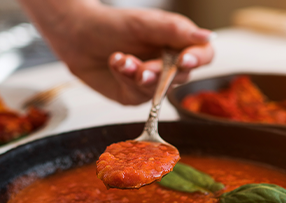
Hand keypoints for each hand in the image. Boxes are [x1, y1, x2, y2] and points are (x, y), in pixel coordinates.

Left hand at [19, 0, 214, 104]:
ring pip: (159, 90)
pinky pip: (138, 96)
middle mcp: (169, 65)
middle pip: (181, 77)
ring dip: (139, 75)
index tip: (184, 60)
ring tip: (121, 59)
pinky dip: (125, 79)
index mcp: (178, 42)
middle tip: (142, 69)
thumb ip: (176, 30)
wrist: (78, 35)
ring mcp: (152, 83)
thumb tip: (207, 37)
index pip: (203, 55)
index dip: (198, 59)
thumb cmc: (113, 24)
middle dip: (160, 73)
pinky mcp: (133, 96)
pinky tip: (116, 62)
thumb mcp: (146, 23)